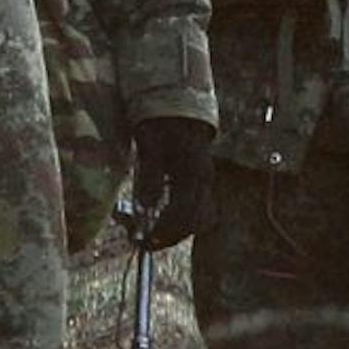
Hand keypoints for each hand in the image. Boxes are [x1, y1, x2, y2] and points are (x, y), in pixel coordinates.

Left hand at [130, 116, 214, 248]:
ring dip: (178, 230)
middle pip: (194, 221)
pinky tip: (164, 220)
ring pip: (200, 218)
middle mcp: (204, 179)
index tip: (143, 240)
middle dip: (169, 236)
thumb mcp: (150, 145)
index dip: (163, 230)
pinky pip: (200, 209)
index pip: (183, 213)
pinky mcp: (202, 181)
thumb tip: (145, 210)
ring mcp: (206, 180)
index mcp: (193, 171)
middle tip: (144, 243)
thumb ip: (149, 177)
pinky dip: (184, 220)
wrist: (177, 105)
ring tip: (153, 234)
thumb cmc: (160, 122)